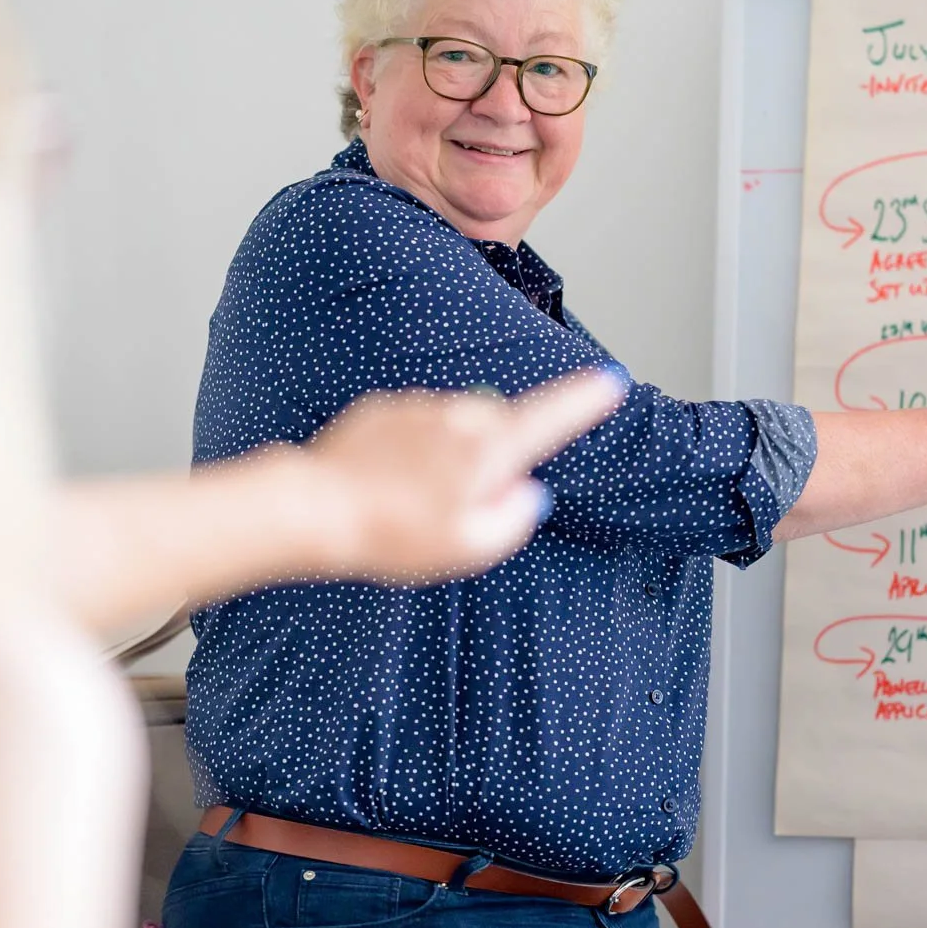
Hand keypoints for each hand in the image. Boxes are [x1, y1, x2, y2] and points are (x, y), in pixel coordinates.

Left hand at [306, 368, 625, 582]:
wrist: (317, 507)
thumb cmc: (392, 534)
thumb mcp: (468, 548)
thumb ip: (512, 520)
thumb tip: (526, 493)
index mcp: (488, 451)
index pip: (550, 417)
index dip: (584, 400)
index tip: (609, 379)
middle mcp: (457, 417)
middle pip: (498, 424)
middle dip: (492, 452)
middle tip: (457, 503)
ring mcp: (418, 408)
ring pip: (453, 425)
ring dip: (446, 453)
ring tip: (409, 499)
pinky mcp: (383, 408)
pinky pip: (415, 424)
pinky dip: (412, 449)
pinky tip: (387, 481)